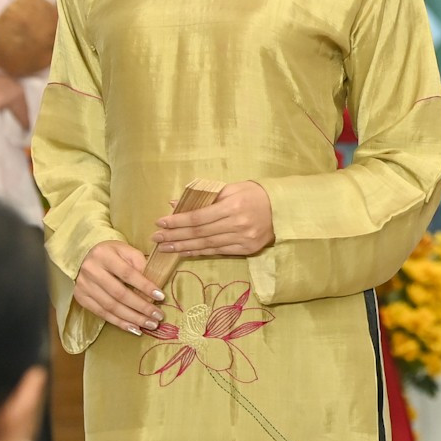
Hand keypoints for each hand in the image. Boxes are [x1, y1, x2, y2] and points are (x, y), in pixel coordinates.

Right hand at [75, 240, 164, 335]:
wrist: (81, 256)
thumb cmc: (110, 253)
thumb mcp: (125, 250)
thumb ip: (139, 263)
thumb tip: (152, 284)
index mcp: (104, 255)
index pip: (128, 274)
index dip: (145, 286)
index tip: (161, 297)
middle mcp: (91, 271)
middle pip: (119, 293)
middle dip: (141, 307)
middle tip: (158, 316)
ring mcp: (84, 286)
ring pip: (111, 306)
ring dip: (132, 318)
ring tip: (150, 325)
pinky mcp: (81, 298)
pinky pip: (101, 313)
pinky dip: (119, 322)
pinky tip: (134, 328)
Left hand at [153, 181, 275, 258]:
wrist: (284, 208)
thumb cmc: (255, 194)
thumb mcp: (231, 188)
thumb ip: (204, 196)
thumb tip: (175, 203)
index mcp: (233, 205)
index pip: (198, 217)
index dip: (177, 221)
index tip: (160, 223)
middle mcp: (238, 224)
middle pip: (199, 233)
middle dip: (175, 236)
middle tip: (156, 239)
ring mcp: (243, 239)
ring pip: (207, 245)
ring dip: (184, 247)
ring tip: (166, 248)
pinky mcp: (248, 249)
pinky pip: (218, 251)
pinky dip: (200, 252)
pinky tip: (186, 251)